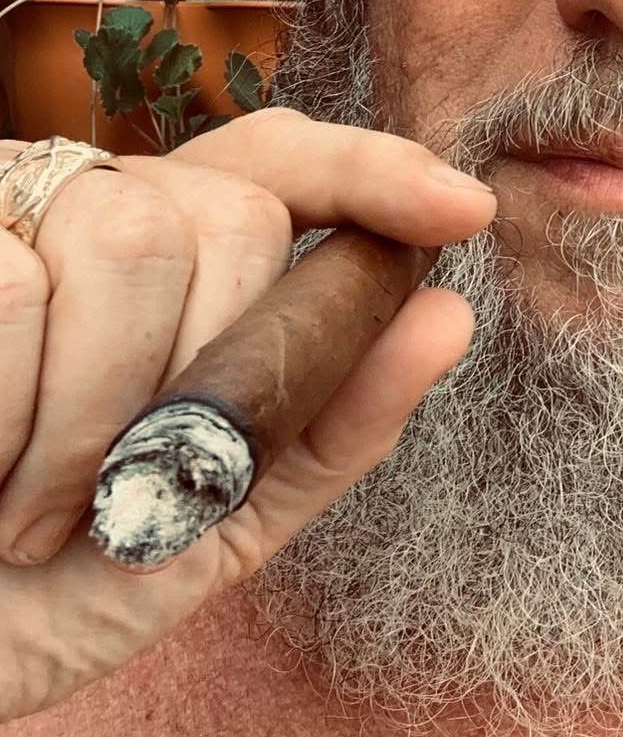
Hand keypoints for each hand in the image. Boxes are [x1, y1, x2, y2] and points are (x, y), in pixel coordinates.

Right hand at [0, 108, 494, 722]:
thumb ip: (335, 416)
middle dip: (210, 363)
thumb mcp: (229, 506)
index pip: (289, 164)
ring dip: (102, 411)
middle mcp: (103, 207)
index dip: (375, 173)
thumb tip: (449, 315)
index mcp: (183, 253)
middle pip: (230, 217)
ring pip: (127, 242)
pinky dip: (10, 413)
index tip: (463, 210)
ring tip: (45, 506)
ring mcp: (15, 213)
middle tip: (139, 477)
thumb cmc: (77, 573)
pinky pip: (11, 288)